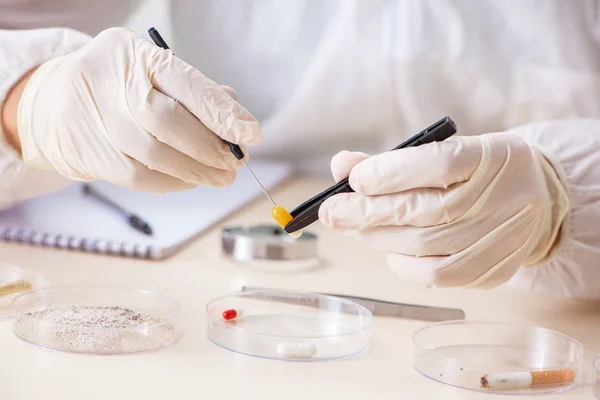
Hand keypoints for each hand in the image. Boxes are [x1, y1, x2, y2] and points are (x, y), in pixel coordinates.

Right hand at [17, 27, 260, 190]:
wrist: (55, 103)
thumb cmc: (122, 88)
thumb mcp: (155, 74)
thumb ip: (196, 93)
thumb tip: (236, 123)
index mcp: (134, 54)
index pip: (186, 84)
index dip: (221, 113)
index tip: (251, 134)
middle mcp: (109, 81)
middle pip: (166, 122)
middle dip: (209, 148)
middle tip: (236, 163)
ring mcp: (94, 119)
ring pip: (154, 155)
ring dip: (196, 172)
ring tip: (222, 177)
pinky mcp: (89, 153)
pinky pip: (139, 177)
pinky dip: (174, 182)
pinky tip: (191, 180)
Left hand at [319, 132, 568, 288]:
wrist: (536, 199)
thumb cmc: (475, 171)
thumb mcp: (444, 151)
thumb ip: (391, 160)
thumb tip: (341, 166)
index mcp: (492, 157)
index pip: (439, 163)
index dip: (391, 172)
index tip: (354, 179)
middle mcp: (503, 198)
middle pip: (426, 211)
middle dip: (367, 212)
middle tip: (331, 212)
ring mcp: (502, 239)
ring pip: (424, 245)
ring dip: (377, 237)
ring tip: (352, 227)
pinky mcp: (493, 271)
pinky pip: (435, 275)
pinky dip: (401, 263)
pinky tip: (388, 248)